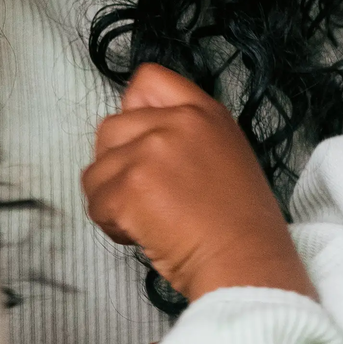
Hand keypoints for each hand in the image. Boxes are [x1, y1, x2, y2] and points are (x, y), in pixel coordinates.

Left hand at [81, 64, 312, 302]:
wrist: (247, 262)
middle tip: (147, 198)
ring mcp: (152, 151)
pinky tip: (143, 235)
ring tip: (148, 222)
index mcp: (205, 114)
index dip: (135, 113)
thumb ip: (187, 137)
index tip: (143, 147)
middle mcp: (177, 123)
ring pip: (96, 170)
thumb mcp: (226, 157)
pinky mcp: (131, 185)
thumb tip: (140, 142)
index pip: (149, 81)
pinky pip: (95, 202)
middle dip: (117, 166)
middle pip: (110, 129)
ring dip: (112, 200)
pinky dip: (112, 225)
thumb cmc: (241, 227)